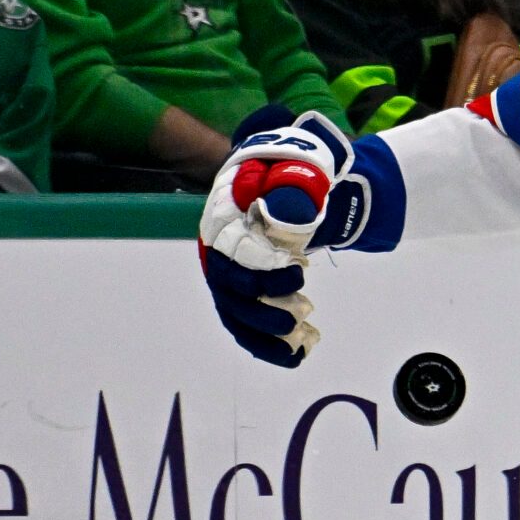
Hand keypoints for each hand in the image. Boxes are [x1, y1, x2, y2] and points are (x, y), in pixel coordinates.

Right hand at [198, 110, 354, 365]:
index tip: (301, 270)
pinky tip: (294, 356)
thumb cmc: (298, 170)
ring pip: (234, 313)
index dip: (261, 269)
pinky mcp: (243, 293)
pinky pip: (245, 326)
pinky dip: (266, 346)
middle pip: (227, 288)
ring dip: (263, 333)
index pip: (233, 252)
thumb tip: (287, 200)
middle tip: (300, 311)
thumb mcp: (300, 163)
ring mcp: (229, 272)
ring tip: (297, 340)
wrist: (300, 180)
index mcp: (227, 215)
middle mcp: (219, 246)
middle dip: (261, 306)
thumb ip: (293, 177)